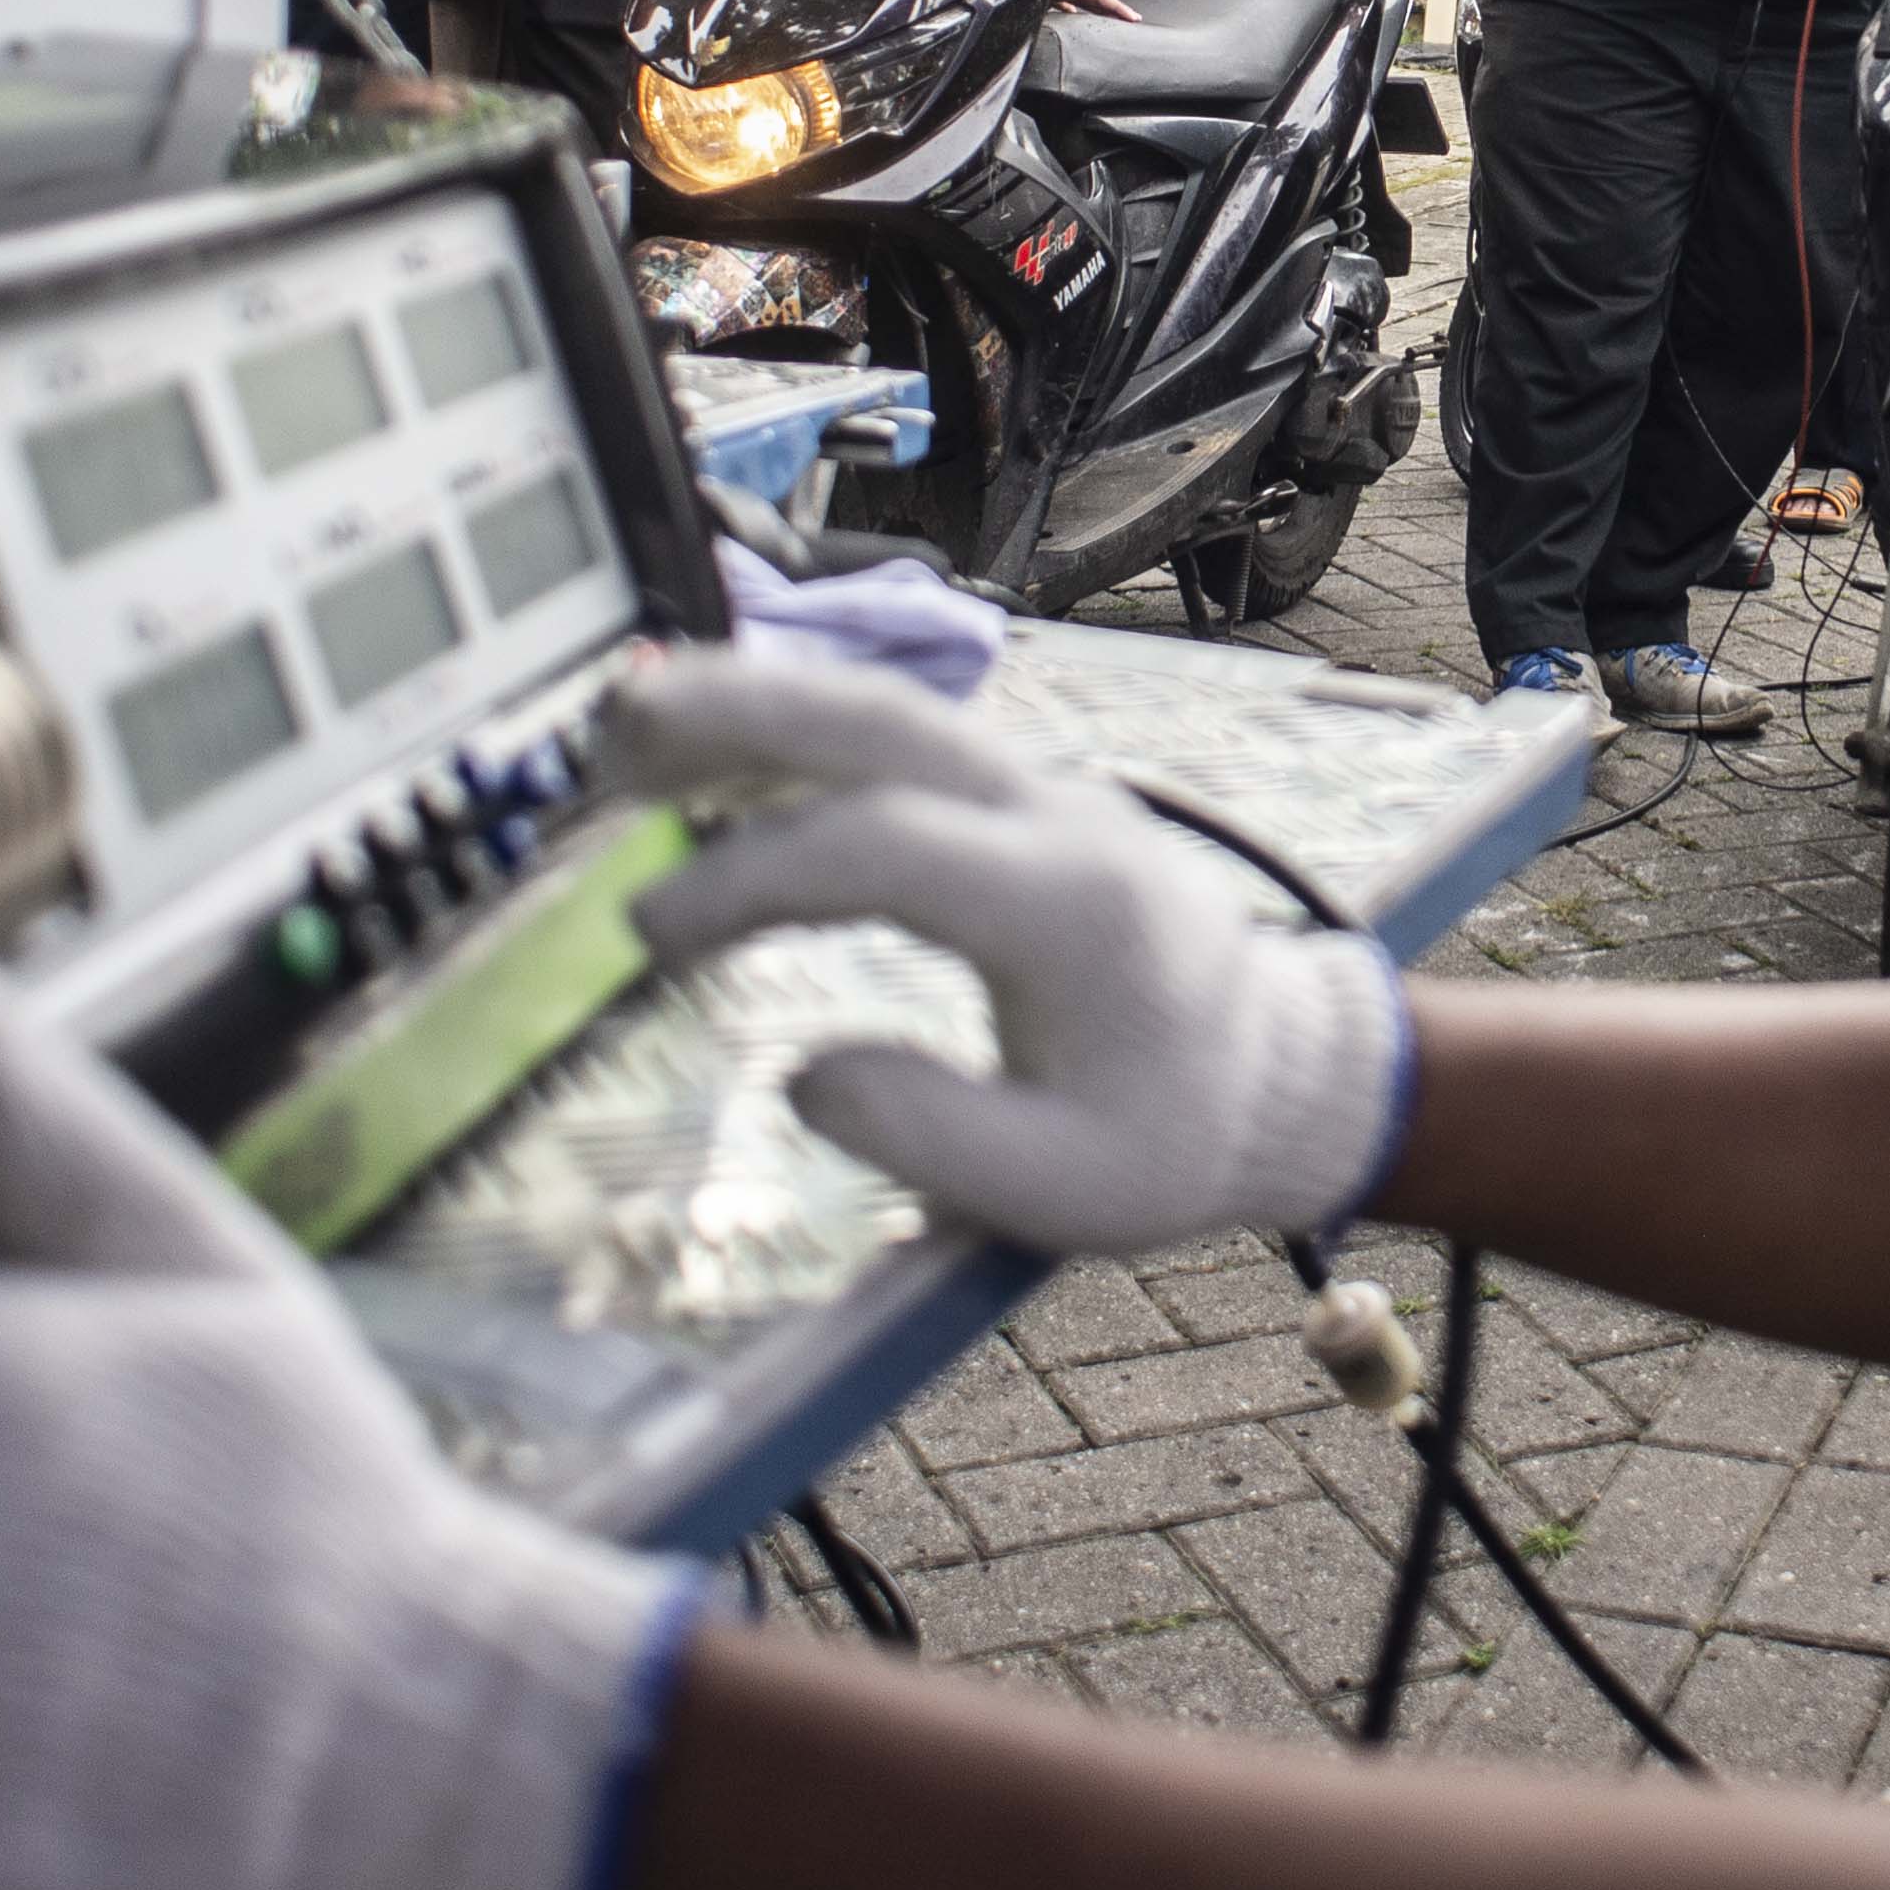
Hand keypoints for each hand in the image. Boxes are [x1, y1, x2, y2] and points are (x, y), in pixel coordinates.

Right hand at [600, 642, 1410, 1254]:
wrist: (1281, 1069)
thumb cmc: (1174, 1132)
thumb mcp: (1074, 1187)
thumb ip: (935, 1143)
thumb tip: (806, 1080)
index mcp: (1070, 906)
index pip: (883, 849)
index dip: (751, 879)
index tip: (647, 933)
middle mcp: (1055, 816)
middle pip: (883, 721)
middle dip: (740, 709)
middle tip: (609, 729)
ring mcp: (1041, 790)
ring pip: (886, 707)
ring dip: (757, 702)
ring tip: (627, 728)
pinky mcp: (1018, 797)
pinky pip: (900, 737)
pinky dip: (800, 728)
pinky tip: (710, 754)